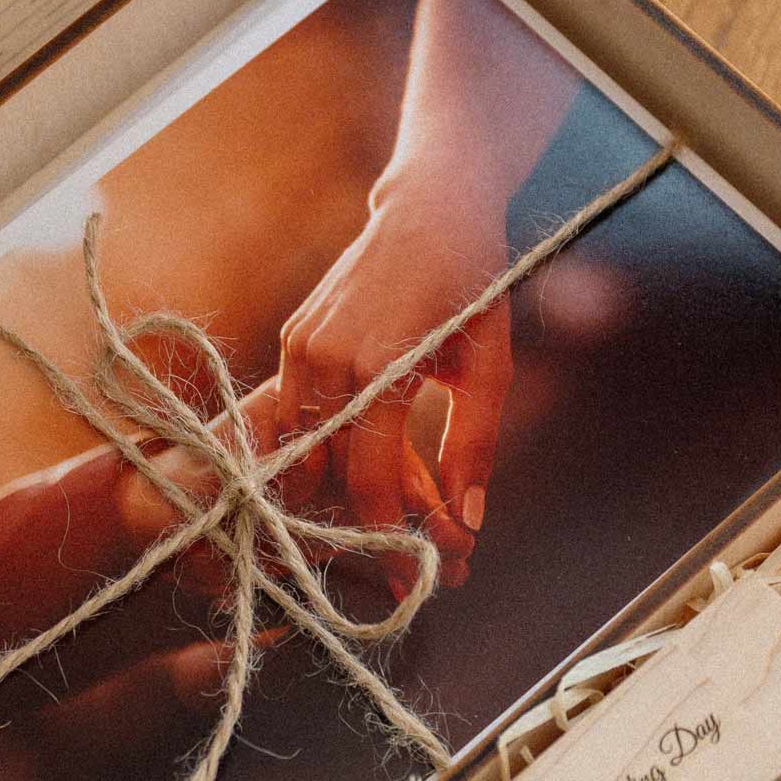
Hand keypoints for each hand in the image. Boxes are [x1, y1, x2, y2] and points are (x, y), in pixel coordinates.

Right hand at [273, 204, 508, 598]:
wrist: (430, 212)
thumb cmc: (472, 288)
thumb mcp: (490, 367)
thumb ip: (475, 444)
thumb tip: (468, 519)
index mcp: (381, 366)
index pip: (367, 475)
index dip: (382, 529)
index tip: (403, 569)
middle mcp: (329, 357)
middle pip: (328, 468)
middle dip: (353, 518)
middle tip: (387, 558)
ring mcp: (302, 345)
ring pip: (300, 445)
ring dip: (326, 489)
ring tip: (360, 522)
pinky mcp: (293, 337)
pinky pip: (291, 413)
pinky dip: (310, 448)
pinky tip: (337, 472)